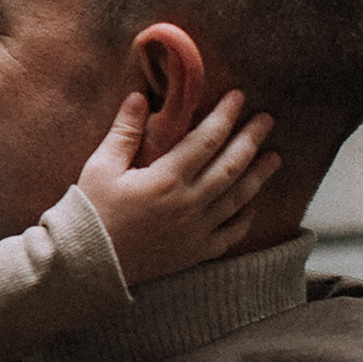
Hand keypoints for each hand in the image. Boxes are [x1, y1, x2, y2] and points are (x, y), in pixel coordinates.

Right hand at [78, 89, 279, 286]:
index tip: (238, 97)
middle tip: (267, 120)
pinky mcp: (193, 253)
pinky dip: (243, 221)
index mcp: (166, 179)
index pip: (205, 140)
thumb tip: (140, 97)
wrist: (88, 265)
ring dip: (258, 176)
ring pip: (236, 199)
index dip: (224, 116)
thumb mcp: (101, 167)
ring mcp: (195, 231)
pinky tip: (252, 208)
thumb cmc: (91, 212)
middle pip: (230, 167)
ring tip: (274, 158)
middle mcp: (188, 204)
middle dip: (251, 139)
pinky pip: (228, 236)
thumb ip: (125, 131)